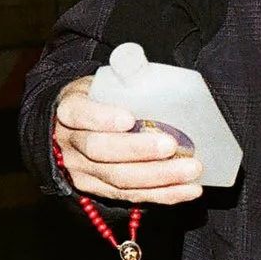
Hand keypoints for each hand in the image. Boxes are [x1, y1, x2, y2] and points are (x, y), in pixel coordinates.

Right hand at [52, 76, 204, 204]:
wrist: (73, 129)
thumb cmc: (97, 99)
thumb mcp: (101, 81)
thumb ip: (122, 76)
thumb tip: (141, 63)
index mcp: (69, 110)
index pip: (79, 114)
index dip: (102, 118)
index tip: (128, 118)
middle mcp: (71, 145)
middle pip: (101, 151)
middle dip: (138, 150)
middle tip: (171, 145)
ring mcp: (84, 172)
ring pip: (120, 179)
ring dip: (159, 177)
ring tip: (191, 170)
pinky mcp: (100, 191)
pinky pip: (132, 196)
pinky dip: (164, 195)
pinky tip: (189, 189)